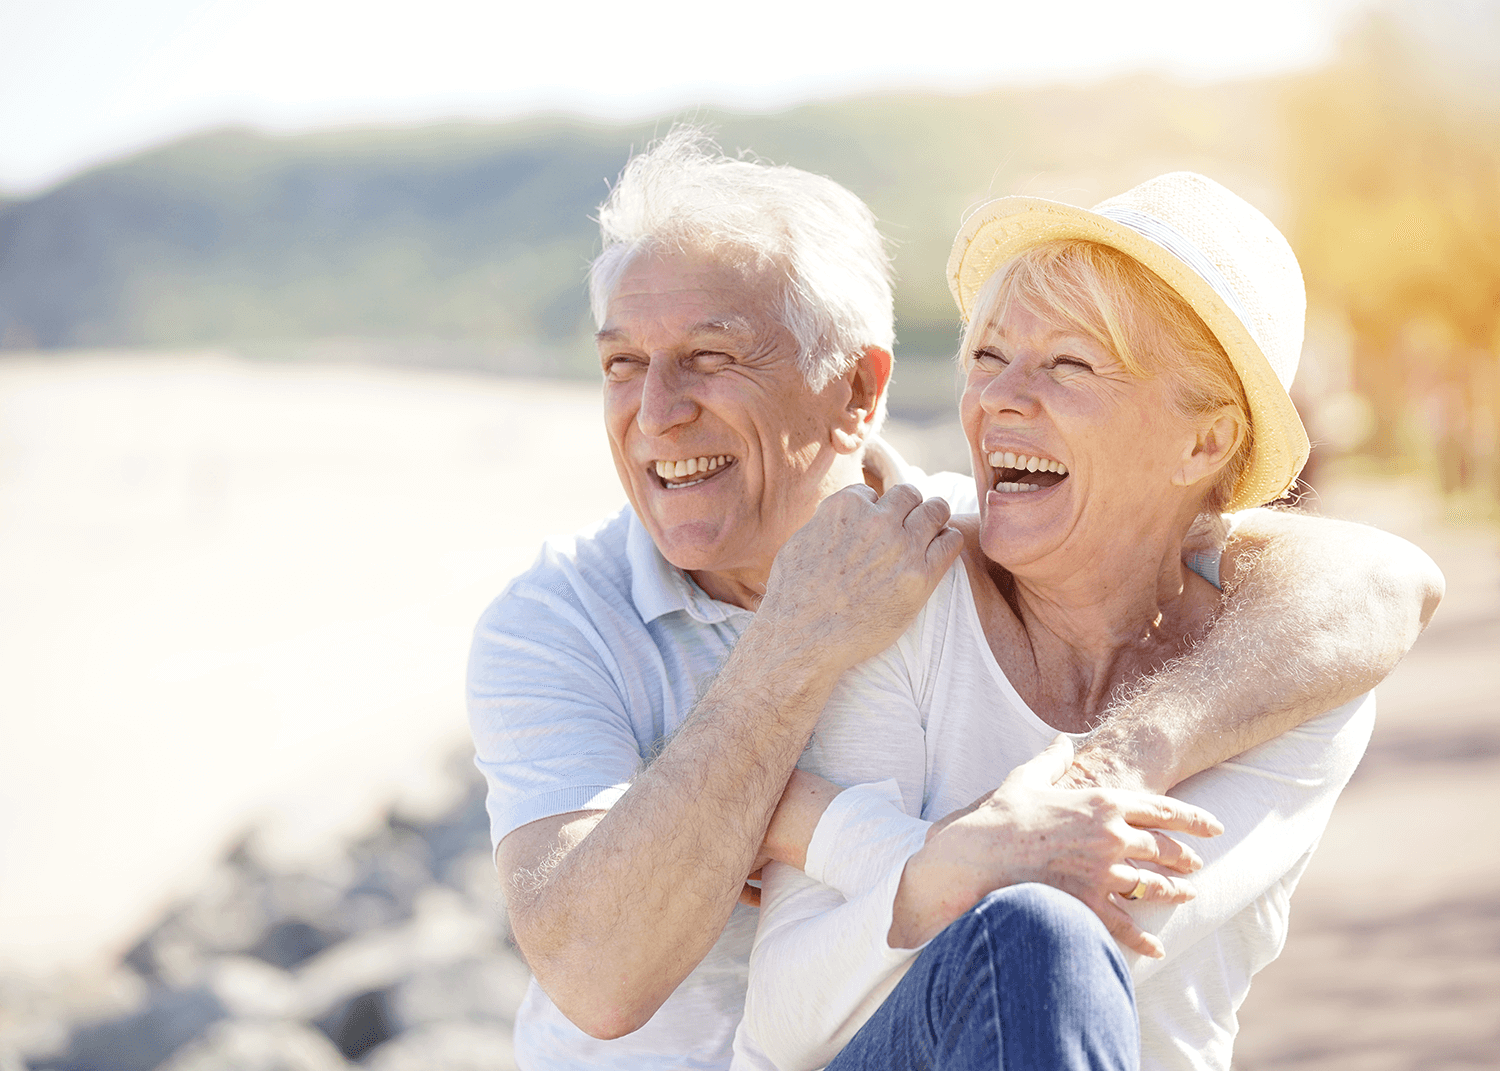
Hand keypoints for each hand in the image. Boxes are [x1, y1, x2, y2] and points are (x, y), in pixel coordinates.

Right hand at [756, 484, 962, 672]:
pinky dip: (948, 541)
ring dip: (935, 519)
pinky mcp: (921, 576)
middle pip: (909, 495)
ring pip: (937, 510)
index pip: (872, 493)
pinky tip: (940, 551)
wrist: (804, 639)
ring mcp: (901, 547)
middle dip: (908, 508)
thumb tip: (835, 517)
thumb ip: (825, 522)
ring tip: (931, 534)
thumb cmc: (795, 596)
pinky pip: (950, 542)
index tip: (873, 529)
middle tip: (907, 528)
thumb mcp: (799, 542)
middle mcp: (877, 520)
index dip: (873, 510)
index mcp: (845, 507)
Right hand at [893, 736, 1222, 956]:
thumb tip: (1062, 741)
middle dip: (1185, 857)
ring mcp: (1102, 873)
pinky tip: (1156, 947)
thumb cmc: (1001, 816)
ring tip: (1185, 895)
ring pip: (1155, 886)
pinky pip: (1127, 926)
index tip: (1214, 827)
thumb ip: (1052, 759)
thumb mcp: (1026, 778)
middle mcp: (1111, 836)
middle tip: (1196, 863)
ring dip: (1174, 892)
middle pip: (1165, 848)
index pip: (1163, 809)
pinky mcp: (1088, 904)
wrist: (977, 855)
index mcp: (1102, 802)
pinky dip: (1144, 939)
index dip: (1194, 819)